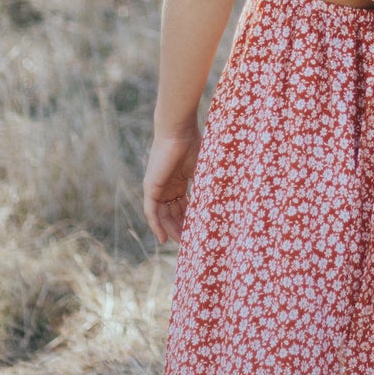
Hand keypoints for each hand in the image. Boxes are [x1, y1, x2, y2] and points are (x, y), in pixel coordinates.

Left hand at [143, 124, 201, 243]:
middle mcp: (166, 186)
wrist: (179, 131)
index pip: (183, 206)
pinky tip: (164, 238)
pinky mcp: (150, 187)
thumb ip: (206, 187)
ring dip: (171, 229)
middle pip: (173, 213)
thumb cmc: (193, 144)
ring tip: (182, 243)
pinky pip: (151, 211)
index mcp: (179, 181)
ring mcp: (157, 187)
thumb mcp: (202, 171)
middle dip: (181, 227)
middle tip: (192, 242)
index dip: (190, 219)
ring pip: (162, 215)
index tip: (199, 231)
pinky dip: (156, 225)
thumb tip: (223, 204)